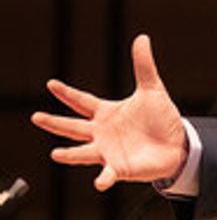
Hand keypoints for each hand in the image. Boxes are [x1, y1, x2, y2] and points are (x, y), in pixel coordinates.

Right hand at [32, 34, 187, 190]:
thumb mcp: (152, 89)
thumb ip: (143, 66)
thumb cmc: (161, 119)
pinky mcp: (120, 168)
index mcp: (107, 113)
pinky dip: (104, 178)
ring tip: (56, 153)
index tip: (51, 83)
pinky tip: (100, 182)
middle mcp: (102, 133)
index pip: (82, 101)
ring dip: (70, 154)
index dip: (67, 93)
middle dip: (55, 123)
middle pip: (73, 127)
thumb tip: (141, 38)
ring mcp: (109, 152)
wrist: (177, 144)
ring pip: (83, 153)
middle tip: (36, 116)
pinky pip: (108, 174)